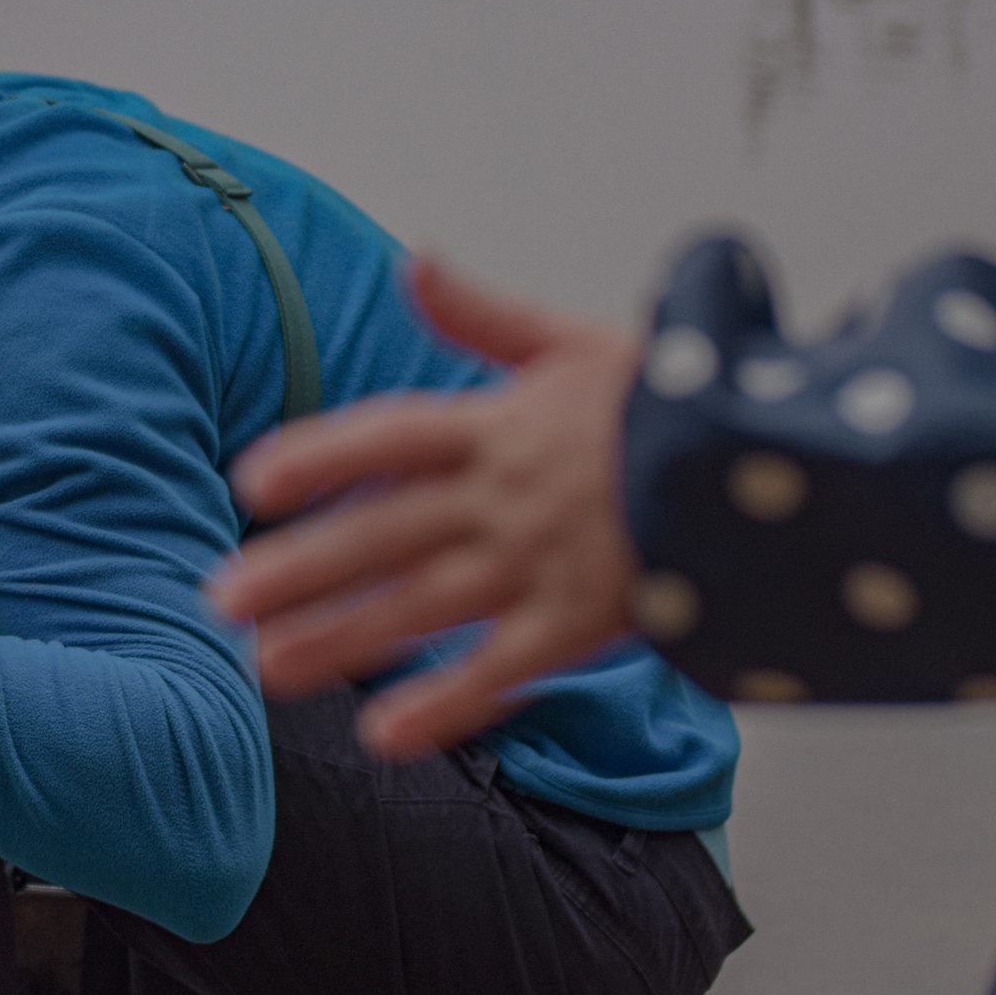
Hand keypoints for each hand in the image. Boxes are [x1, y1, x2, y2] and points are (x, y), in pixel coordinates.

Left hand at [207, 257, 644, 757]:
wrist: (776, 465)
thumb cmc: (670, 403)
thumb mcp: (575, 343)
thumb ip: (483, 314)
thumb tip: (412, 259)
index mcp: (502, 424)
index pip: (390, 435)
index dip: (319, 456)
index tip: (250, 480)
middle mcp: (508, 496)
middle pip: (385, 531)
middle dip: (300, 566)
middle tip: (220, 598)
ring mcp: (542, 564)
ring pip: (423, 604)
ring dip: (341, 638)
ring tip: (266, 667)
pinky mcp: (583, 622)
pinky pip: (502, 670)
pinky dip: (444, 705)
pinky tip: (380, 735)